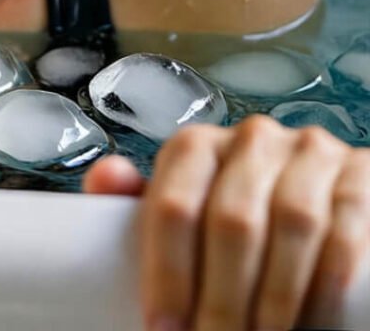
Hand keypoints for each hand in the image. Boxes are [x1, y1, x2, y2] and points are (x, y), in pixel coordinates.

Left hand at [82, 114, 369, 330]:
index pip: (174, 205)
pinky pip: (345, 231)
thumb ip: (140, 201)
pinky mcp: (357, 175)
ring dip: (275, 298)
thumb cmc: (232, 208)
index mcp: (196, 146)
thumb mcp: (183, 203)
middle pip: (232, 222)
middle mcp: (251, 139)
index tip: (162, 327)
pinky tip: (313, 321)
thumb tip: (105, 178)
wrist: (312, 193)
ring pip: (291, 225)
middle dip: (221, 298)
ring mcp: (308, 152)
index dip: (167, 272)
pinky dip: (326, 284)